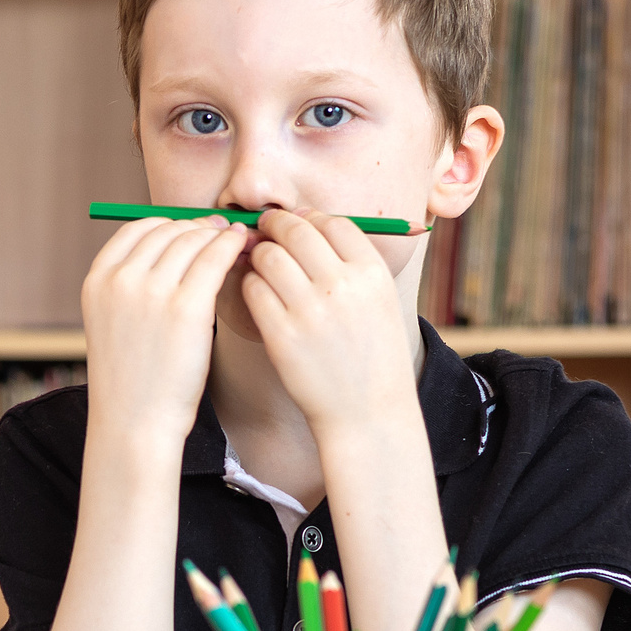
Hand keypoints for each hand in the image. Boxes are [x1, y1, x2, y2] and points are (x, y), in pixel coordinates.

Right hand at [80, 215, 247, 446]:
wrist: (135, 422)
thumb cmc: (135, 377)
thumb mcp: (115, 322)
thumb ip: (134, 284)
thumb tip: (179, 245)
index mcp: (97, 280)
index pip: (137, 229)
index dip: (170, 224)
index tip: (191, 231)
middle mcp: (120, 280)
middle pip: (168, 230)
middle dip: (199, 228)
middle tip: (222, 232)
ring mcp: (152, 292)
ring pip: (194, 240)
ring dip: (218, 236)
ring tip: (238, 241)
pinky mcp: (186, 307)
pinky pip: (215, 258)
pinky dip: (232, 247)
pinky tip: (242, 250)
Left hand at [240, 210, 419, 432]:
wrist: (368, 412)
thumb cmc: (373, 354)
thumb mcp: (380, 300)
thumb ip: (351, 262)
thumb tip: (309, 221)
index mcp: (372, 273)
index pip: (332, 222)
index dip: (308, 217)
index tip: (296, 224)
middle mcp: (342, 286)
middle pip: (296, 231)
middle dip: (274, 226)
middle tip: (265, 231)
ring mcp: (310, 311)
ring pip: (268, 257)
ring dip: (259, 254)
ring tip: (261, 263)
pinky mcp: (282, 335)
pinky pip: (253, 290)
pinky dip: (250, 284)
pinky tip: (258, 291)